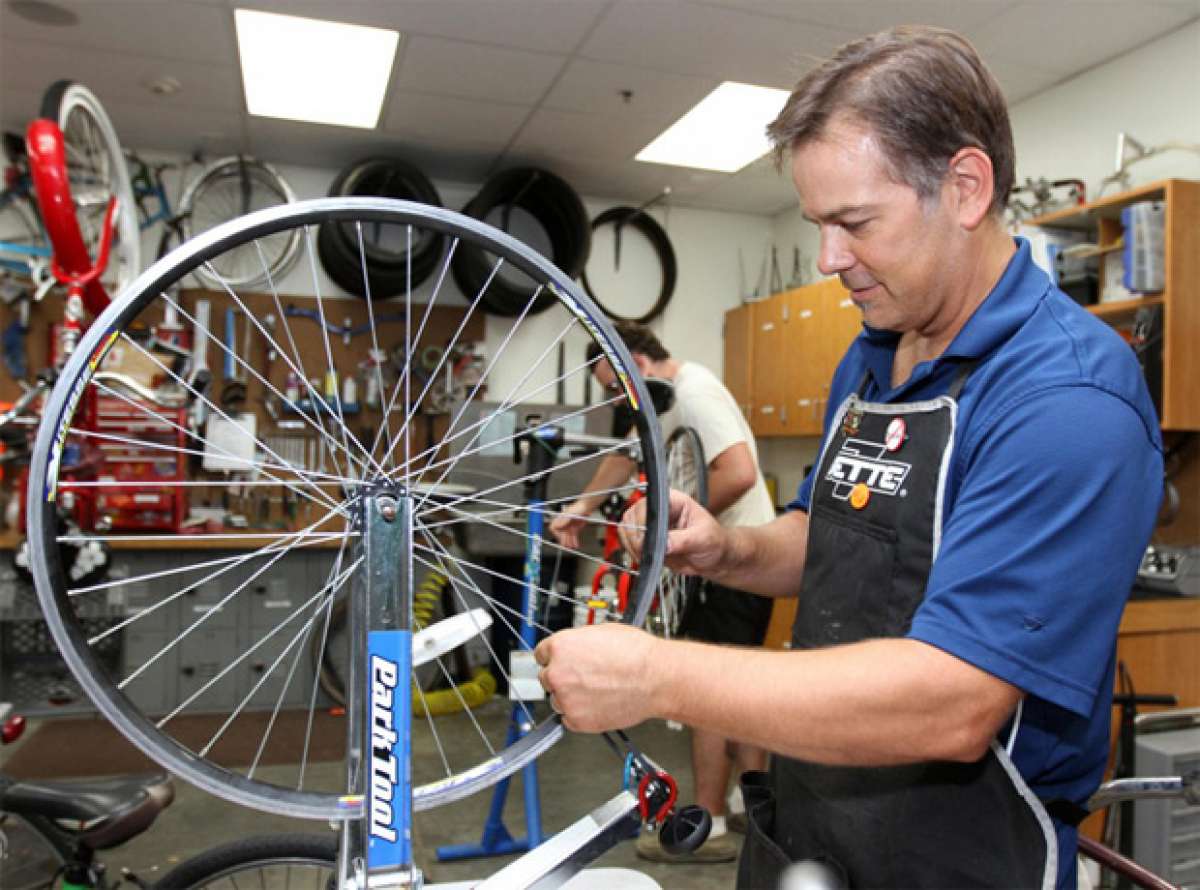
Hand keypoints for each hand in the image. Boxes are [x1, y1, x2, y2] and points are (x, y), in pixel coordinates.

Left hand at [534, 624, 660, 731]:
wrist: (656, 678)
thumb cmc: (636, 653)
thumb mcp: (601, 632)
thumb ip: (578, 643)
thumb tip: (573, 649)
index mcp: (560, 647)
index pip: (541, 654)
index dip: (555, 659)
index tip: (562, 664)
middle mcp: (557, 673)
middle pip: (546, 678)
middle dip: (562, 678)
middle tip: (584, 679)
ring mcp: (565, 699)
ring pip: (557, 700)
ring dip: (571, 698)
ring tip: (597, 691)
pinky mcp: (576, 720)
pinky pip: (567, 720)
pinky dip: (580, 715)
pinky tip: (598, 704)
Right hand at [549, 499, 589, 549]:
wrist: (588, 506)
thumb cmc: (579, 506)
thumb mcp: (571, 513)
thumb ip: (564, 519)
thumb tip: (557, 525)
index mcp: (561, 518)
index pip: (554, 528)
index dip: (556, 533)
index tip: (560, 537)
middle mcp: (565, 523)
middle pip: (562, 534)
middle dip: (564, 540)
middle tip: (566, 546)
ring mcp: (570, 525)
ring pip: (568, 536)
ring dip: (570, 542)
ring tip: (572, 547)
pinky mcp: (576, 527)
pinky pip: (574, 535)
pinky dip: (574, 540)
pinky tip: (576, 544)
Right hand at [619, 489, 728, 576]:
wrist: (715, 558)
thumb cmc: (715, 542)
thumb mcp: (703, 539)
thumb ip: (682, 541)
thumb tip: (664, 543)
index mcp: (673, 501)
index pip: (648, 504)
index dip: (642, 521)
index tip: (645, 539)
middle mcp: (660, 510)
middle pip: (632, 515)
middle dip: (635, 536)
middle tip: (645, 549)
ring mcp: (652, 525)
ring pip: (627, 529)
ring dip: (633, 545)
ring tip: (648, 555)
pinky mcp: (648, 540)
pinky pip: (630, 543)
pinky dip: (633, 552)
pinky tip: (647, 558)